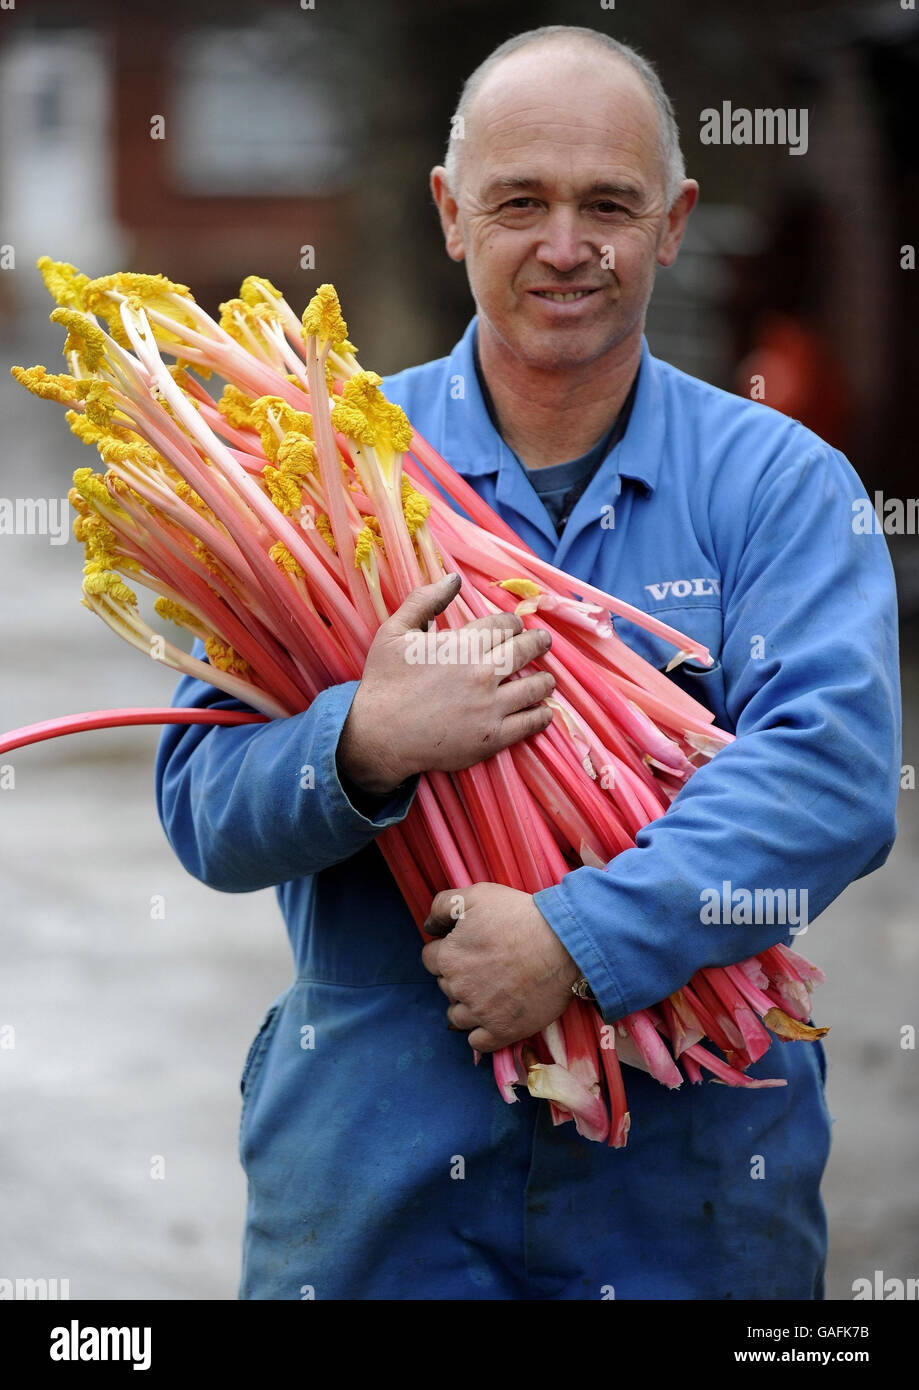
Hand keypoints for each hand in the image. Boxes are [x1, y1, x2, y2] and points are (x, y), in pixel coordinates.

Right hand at [336, 573, 554, 795]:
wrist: (379, 735)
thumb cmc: (384, 682)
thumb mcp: (394, 632)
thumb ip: (424, 600)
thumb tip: (454, 578)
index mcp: (463, 644)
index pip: (505, 624)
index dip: (513, 623)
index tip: (515, 626)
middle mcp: (483, 672)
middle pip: (526, 650)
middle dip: (538, 642)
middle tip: (543, 642)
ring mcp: (491, 706)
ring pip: (534, 686)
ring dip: (545, 679)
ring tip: (547, 679)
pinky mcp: (493, 737)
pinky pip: (530, 723)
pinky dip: (541, 714)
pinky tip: (543, 711)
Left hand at [421, 882, 581, 1051]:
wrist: (564, 943)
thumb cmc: (520, 916)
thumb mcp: (477, 895)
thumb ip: (443, 906)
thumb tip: (429, 926)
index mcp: (449, 957)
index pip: (430, 959)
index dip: (447, 950)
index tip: (466, 947)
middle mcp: (459, 988)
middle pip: (445, 986)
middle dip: (458, 976)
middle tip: (485, 965)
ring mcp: (480, 1013)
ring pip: (456, 1016)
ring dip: (466, 1006)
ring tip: (489, 992)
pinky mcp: (502, 1031)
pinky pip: (477, 1042)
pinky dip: (481, 1032)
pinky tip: (493, 1016)